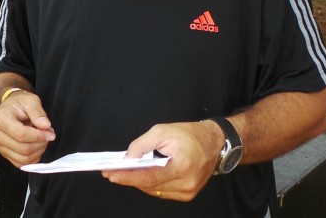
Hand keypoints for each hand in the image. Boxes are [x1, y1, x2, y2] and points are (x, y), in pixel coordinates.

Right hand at [0, 90, 55, 167]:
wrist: (11, 107)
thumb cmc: (20, 103)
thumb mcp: (30, 100)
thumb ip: (38, 112)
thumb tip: (45, 126)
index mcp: (0, 119)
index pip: (21, 134)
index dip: (39, 136)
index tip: (51, 133)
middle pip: (23, 149)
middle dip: (41, 143)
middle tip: (49, 134)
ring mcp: (0, 146)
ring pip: (23, 159)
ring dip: (38, 151)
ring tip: (43, 139)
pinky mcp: (5, 154)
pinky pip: (21, 163)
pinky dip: (33, 158)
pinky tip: (37, 146)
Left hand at [101, 121, 220, 201]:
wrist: (214, 143)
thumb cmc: (190, 135)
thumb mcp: (162, 131)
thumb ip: (142, 145)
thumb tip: (127, 158)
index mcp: (182, 166)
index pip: (149, 177)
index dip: (128, 177)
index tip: (111, 175)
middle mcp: (186, 183)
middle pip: (149, 186)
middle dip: (129, 178)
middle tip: (111, 171)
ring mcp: (187, 192)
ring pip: (154, 191)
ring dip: (139, 181)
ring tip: (124, 172)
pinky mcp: (187, 194)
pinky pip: (161, 192)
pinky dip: (150, 184)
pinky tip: (143, 174)